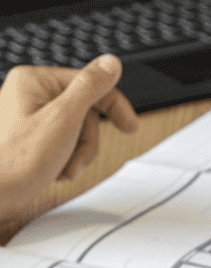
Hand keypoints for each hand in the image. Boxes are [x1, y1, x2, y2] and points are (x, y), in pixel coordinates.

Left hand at [0, 56, 137, 222]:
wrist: (1, 193)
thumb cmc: (22, 160)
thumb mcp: (64, 119)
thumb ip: (90, 88)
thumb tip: (111, 64)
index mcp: (34, 80)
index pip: (89, 83)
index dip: (113, 105)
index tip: (130, 126)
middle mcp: (31, 93)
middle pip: (86, 111)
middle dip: (87, 140)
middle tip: (76, 155)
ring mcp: (32, 115)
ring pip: (80, 130)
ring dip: (79, 154)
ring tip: (63, 166)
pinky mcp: (35, 136)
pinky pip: (68, 143)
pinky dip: (68, 160)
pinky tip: (56, 168)